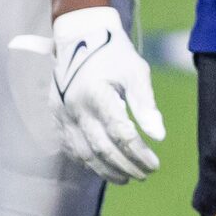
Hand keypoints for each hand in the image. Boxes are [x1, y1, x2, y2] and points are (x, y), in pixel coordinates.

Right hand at [29, 5, 164, 183]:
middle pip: (102, 148)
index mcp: (97, 93)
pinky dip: (88, 162)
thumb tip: (158, 136)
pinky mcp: (57, 117)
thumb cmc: (113, 53)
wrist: (79, 37)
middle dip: (126, 166)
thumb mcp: (135, 71)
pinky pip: (70, 148)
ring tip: (127, 177)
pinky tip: (103, 167)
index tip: (155, 164)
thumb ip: (145, 104)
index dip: (139, 153)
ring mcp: (63, 114)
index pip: (121, 133)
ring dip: (107, 170)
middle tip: (145, 174)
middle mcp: (76, 107)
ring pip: (84, 153)